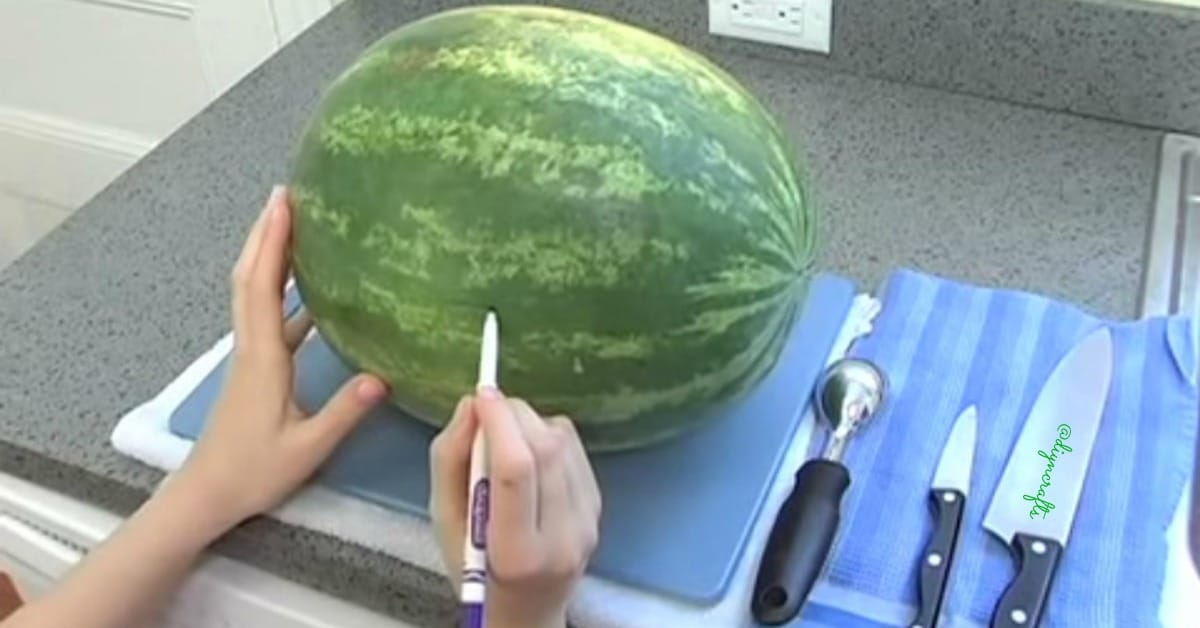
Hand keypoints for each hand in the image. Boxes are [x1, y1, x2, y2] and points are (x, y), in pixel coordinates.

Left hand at [172, 185, 387, 533]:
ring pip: (255, 294)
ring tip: (296, 227)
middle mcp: (251, 347)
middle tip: (286, 195)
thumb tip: (382, 376)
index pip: (262, 286)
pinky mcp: (255, 369)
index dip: (273, 241)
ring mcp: (250, 356)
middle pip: (251, 277)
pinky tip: (312, 293)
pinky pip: (267, 318)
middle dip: (266, 233)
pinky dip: (283, 293)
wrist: (207, 494)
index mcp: (262, 357)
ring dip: (271, 256)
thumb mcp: (307, 447)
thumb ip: (345, 412)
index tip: (285, 202)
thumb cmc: (253, 472)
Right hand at [429, 388, 601, 627]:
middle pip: (545, 450)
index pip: (516, 471)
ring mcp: (587, 523)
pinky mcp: (598, 507)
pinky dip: (549, 435)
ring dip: (531, 421)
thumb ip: (450, 462)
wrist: (526, 610)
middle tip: (487, 407)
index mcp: (517, 553)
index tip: (480, 395)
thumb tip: (470, 406)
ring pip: (564, 443)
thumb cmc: (473, 570)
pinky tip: (529, 450)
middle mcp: (562, 538)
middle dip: (514, 414)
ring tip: (505, 433)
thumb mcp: (444, 522)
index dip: (499, 422)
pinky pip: (576, 450)